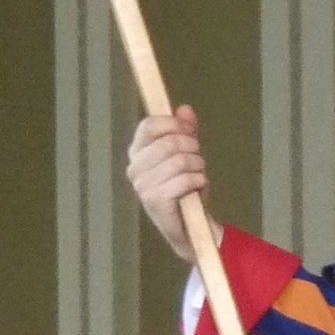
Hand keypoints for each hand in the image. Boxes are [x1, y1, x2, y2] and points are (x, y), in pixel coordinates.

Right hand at [126, 108, 220, 263]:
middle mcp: (135, 168)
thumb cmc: (184, 187)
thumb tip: (185, 109)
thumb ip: (185, 130)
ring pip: (181, 160)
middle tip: (197, 160)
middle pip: (169, 142)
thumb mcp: (187, 153)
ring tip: (198, 176)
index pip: (149, 125)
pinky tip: (197, 189)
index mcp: (137, 152)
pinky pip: (185, 180)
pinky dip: (198, 182)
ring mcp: (143, 186)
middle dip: (192, 148)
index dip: (173, 124)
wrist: (188, 226)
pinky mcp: (156, 201)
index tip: (188, 131)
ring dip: (198, 167)